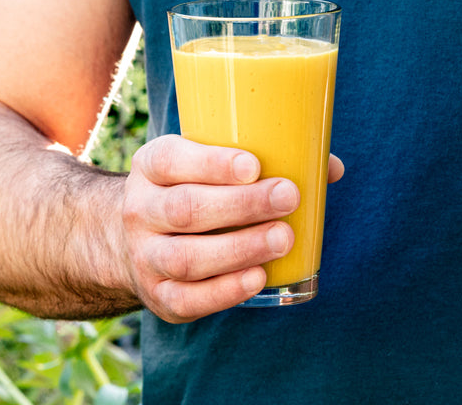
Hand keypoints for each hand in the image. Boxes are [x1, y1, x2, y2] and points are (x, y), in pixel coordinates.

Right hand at [120, 135, 342, 322]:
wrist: (131, 240)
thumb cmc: (189, 191)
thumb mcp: (203, 164)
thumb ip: (259, 161)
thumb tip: (330, 168)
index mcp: (150, 167)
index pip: (171, 160)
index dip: (211, 164)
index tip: (254, 166)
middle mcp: (139, 211)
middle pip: (185, 209)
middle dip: (241, 206)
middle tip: (288, 198)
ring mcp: (144, 256)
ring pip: (186, 258)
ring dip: (240, 249)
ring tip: (283, 239)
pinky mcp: (157, 295)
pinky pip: (188, 299)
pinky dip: (225, 291)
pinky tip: (258, 278)